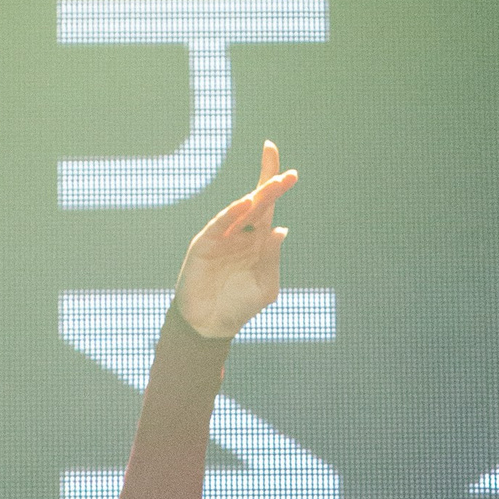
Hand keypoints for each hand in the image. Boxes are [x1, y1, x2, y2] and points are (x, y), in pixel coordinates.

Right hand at [174, 140, 297, 340]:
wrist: (209, 325)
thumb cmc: (239, 307)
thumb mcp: (264, 286)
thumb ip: (272, 259)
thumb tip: (281, 229)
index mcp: (258, 241)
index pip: (269, 208)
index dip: (277, 188)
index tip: (292, 173)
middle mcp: (241, 233)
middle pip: (258, 202)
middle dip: (271, 185)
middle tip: (288, 175)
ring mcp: (222, 236)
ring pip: (242, 210)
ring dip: (258, 197)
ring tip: (275, 185)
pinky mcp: (206, 243)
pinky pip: (221, 224)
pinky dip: (232, 213)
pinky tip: (246, 204)